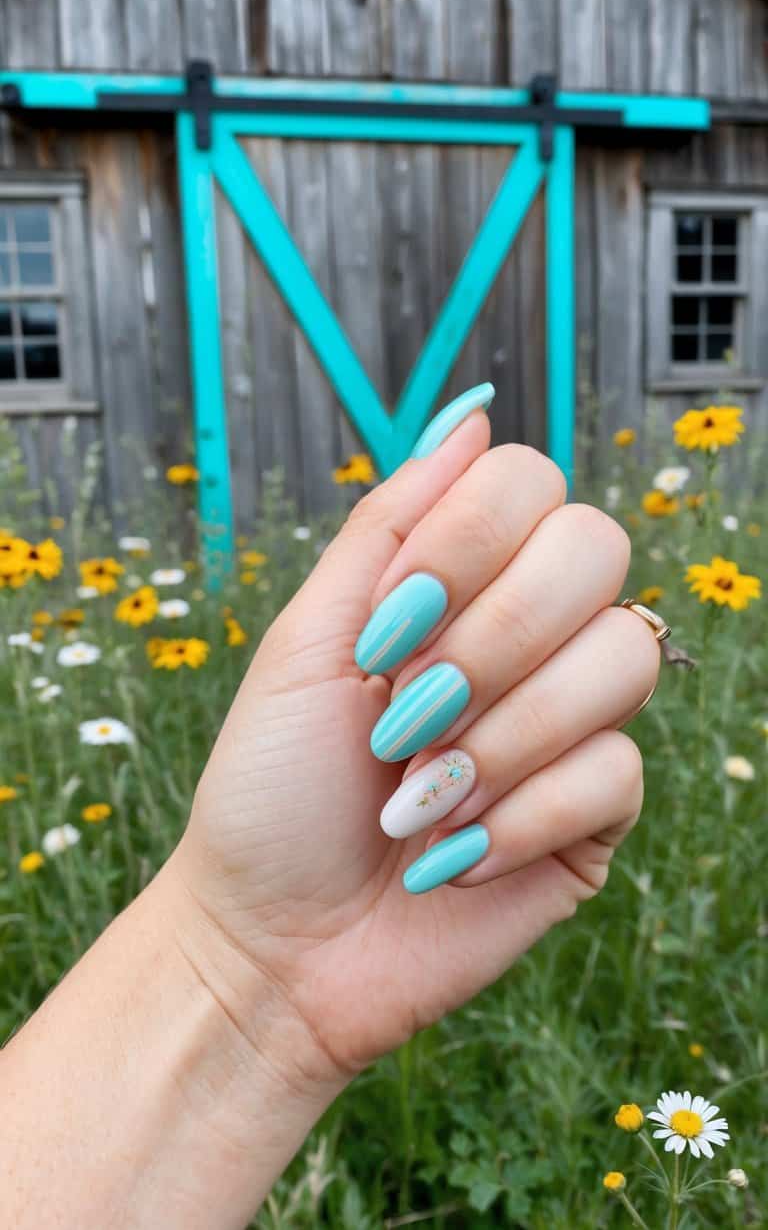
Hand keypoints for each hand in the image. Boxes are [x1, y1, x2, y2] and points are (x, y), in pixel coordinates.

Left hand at [170, 412, 659, 1087]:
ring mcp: (569, 722)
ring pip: (621, 659)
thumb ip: (390, 523)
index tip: (386, 628)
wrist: (271, 943)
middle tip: (401, 715)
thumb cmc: (273, 789)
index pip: (532, 484)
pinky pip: (617, 771)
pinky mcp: (595, 813)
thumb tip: (471, 412)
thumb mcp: (308, 638)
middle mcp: (529, 638)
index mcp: (459, 584)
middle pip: (596, 551)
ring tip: (416, 798)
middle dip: (488, 641)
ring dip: (498, 737)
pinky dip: (519, 816)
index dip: (467, 544)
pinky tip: (455, 856)